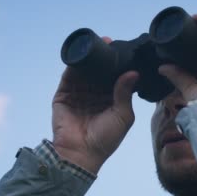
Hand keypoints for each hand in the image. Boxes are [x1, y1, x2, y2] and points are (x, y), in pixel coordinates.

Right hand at [52, 37, 138, 174]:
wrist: (80, 153)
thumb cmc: (106, 139)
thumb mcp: (122, 116)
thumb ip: (125, 93)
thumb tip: (133, 73)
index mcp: (110, 100)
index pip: (114, 78)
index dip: (118, 66)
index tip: (123, 51)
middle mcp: (94, 95)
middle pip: (99, 72)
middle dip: (103, 58)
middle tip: (109, 42)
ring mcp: (78, 94)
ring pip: (84, 72)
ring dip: (89, 59)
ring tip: (96, 44)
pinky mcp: (63, 95)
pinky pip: (68, 77)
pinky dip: (73, 66)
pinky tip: (79, 55)